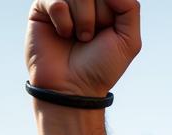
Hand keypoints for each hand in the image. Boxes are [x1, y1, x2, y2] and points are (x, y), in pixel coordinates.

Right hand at [26, 0, 141, 97]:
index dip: (110, 12)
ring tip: (80, 38)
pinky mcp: (41, 7)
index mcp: (105, 5)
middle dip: (98, 16)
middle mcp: (84, 1)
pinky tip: (63, 35)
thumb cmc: (100, 68)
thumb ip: (130, 7)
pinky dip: (64, 21)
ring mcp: (62, 2)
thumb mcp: (129, 41)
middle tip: (91, 38)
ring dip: (83, 20)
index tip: (107, 31)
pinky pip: (56, 1)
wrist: (73, 89)